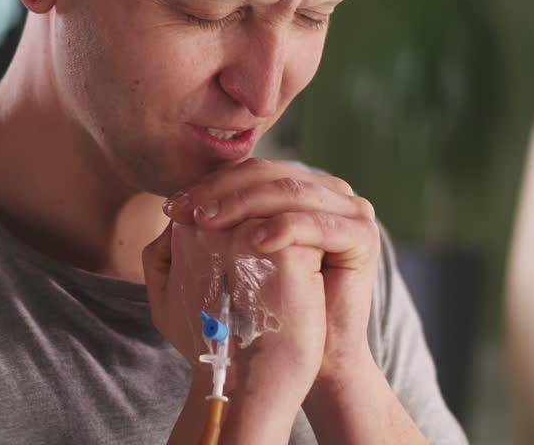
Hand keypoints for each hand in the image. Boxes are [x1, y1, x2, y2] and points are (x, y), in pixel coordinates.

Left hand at [160, 158, 380, 388]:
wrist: (306, 360)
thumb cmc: (261, 313)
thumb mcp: (229, 262)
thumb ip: (209, 231)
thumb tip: (173, 208)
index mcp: (295, 189)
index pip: (247, 173)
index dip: (207, 186)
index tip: (171, 209)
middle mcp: (324, 189)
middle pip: (266, 174)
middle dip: (219, 191)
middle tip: (185, 212)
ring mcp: (348, 208)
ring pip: (288, 190)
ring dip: (243, 203)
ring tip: (209, 222)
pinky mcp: (362, 233)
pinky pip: (317, 221)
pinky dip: (283, 227)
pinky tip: (252, 241)